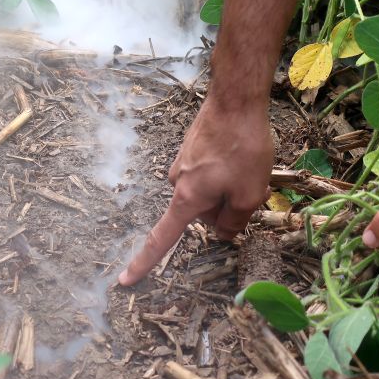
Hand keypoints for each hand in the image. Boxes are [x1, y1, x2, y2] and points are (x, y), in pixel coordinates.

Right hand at [117, 97, 272, 285]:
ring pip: (207, 192)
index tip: (125, 280)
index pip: (161, 239)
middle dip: (225, 208)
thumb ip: (234, 222)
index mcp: (187, 199)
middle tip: (253, 189)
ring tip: (250, 166)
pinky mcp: (191, 150)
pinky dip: (226, 171)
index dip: (144, 263)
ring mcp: (183, 164)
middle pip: (200, 214)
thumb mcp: (250, 194)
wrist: (235, 98)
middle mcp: (177, 183)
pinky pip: (208, 173)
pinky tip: (241, 154)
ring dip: (228, 188)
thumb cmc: (243, 147)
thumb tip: (222, 232)